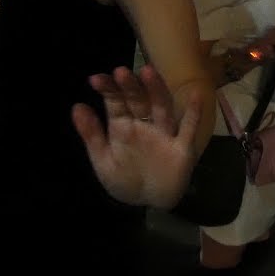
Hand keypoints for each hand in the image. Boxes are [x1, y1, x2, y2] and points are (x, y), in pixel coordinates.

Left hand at [72, 64, 203, 209]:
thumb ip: (91, 134)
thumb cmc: (124, 179)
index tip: (95, 79)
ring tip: (148, 71)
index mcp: (122, 125)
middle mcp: (144, 124)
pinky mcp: (182, 149)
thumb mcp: (103, 160)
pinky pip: (189, 130)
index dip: (107, 89)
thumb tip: (77, 106)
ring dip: (156, 90)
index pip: (115, 101)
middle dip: (130, 86)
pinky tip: (197, 96)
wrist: (148, 204)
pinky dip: (194, 114)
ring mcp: (164, 135)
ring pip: (161, 108)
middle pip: (138, 100)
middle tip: (120, 71)